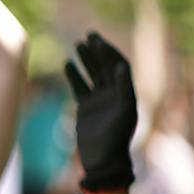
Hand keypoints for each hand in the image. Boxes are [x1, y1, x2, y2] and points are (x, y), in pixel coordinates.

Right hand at [67, 31, 136, 193]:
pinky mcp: (86, 108)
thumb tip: (120, 66)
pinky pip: (80, 87)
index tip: (99, 42)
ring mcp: (99, 100)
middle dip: (98, 50)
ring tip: (77, 45)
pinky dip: (74, 76)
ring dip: (86, 59)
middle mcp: (114, 93)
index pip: (118, 66)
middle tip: (89, 35)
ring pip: (93, 74)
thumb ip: (123, 88)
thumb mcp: (124, 112)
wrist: (102, 159)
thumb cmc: (116, 137)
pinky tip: (67, 64)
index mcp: (125, 92)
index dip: (109, 52)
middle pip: (105, 66)